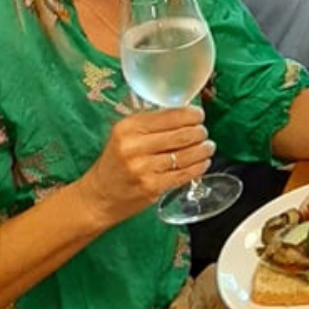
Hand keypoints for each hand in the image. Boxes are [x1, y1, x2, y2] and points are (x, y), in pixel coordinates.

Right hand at [75, 106, 213, 226]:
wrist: (99, 196)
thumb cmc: (117, 162)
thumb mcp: (126, 135)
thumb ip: (153, 123)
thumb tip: (187, 112)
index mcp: (128, 128)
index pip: (170, 115)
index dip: (192, 115)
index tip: (199, 115)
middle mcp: (133, 146)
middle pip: (182, 134)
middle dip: (200, 132)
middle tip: (203, 133)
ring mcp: (143, 168)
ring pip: (187, 154)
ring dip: (204, 149)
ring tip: (208, 147)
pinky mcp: (152, 187)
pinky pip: (184, 173)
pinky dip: (199, 167)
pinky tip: (203, 162)